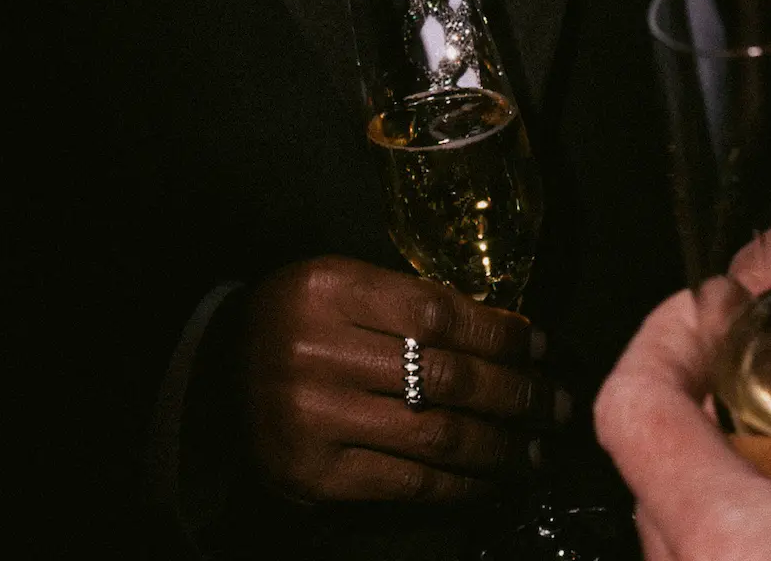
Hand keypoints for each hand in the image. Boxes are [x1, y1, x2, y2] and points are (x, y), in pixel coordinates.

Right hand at [239, 257, 561, 503]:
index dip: (501, 334)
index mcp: (330, 288)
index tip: (541, 345)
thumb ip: (406, 302)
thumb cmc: (293, 321)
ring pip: (437, 433)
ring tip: (536, 448)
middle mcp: (321, 350)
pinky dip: (461, 484)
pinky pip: (408, 482)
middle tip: (557, 403)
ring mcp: (316, 417)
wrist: (213, 378)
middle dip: (517, 392)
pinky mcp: (316, 475)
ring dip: (501, 445)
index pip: (438, 312)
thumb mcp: (338, 285)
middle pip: (446, 375)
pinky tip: (491, 480)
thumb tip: (505, 334)